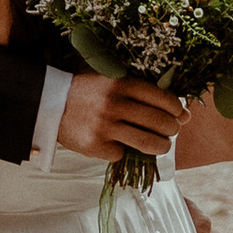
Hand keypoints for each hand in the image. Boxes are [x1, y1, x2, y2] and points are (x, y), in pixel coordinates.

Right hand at [56, 71, 185, 163]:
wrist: (48, 102)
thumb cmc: (86, 89)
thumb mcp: (112, 78)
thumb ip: (144, 90)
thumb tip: (184, 113)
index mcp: (121, 83)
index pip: (163, 99)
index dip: (177, 109)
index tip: (179, 114)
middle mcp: (114, 104)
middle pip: (160, 122)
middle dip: (171, 130)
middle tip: (169, 131)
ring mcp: (104, 127)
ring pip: (148, 143)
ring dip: (161, 146)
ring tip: (160, 145)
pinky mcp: (95, 145)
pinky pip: (122, 154)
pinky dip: (125, 152)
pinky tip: (119, 144)